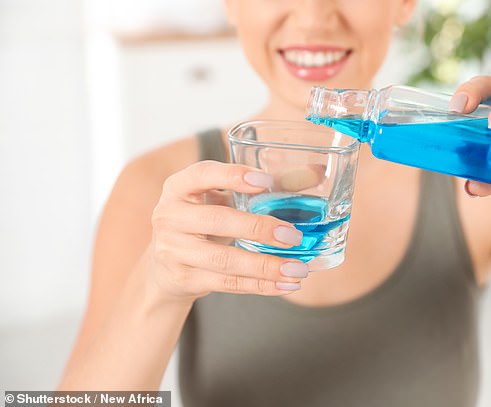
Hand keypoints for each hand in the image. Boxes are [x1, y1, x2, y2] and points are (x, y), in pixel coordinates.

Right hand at [146, 160, 309, 303]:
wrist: (165, 266)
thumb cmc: (202, 222)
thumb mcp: (219, 198)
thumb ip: (258, 187)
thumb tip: (312, 174)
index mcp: (178, 188)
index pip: (202, 174)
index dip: (233, 176)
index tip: (266, 182)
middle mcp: (169, 217)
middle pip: (217, 221)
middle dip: (258, 228)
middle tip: (293, 236)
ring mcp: (173, 251)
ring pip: (224, 260)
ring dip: (265, 265)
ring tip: (298, 268)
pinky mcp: (184, 279)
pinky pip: (227, 283)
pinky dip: (260, 285)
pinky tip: (285, 284)